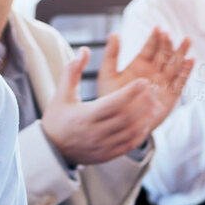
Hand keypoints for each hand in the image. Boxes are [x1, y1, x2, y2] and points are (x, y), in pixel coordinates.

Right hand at [39, 46, 168, 165]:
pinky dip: (141, 133)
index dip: (132, 91)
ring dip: (146, 117)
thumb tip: (85, 50)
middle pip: (127, 117)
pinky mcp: (108, 155)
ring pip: (131, 132)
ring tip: (154, 104)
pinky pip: (130, 145)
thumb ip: (72, 71)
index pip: (114, 103)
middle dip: (143, 102)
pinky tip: (146, 121)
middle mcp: (95, 133)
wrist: (51, 150)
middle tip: (154, 89)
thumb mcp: (61, 94)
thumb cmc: (57, 118)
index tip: (144, 81)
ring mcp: (102, 146)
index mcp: (84, 116)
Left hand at [98, 27, 194, 128]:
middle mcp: (153, 71)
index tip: (157, 29)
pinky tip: (191, 60)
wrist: (117, 124)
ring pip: (174, 65)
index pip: (150, 48)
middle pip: (164, 54)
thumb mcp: (107, 74)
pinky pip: (180, 82)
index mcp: (140, 64)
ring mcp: (163, 83)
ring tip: (186, 40)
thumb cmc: (111, 99)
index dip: (154, 38)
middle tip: (169, 34)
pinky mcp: (170, 96)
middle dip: (167, 44)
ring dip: (181, 53)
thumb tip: (114, 33)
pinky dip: (186, 72)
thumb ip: (111, 55)